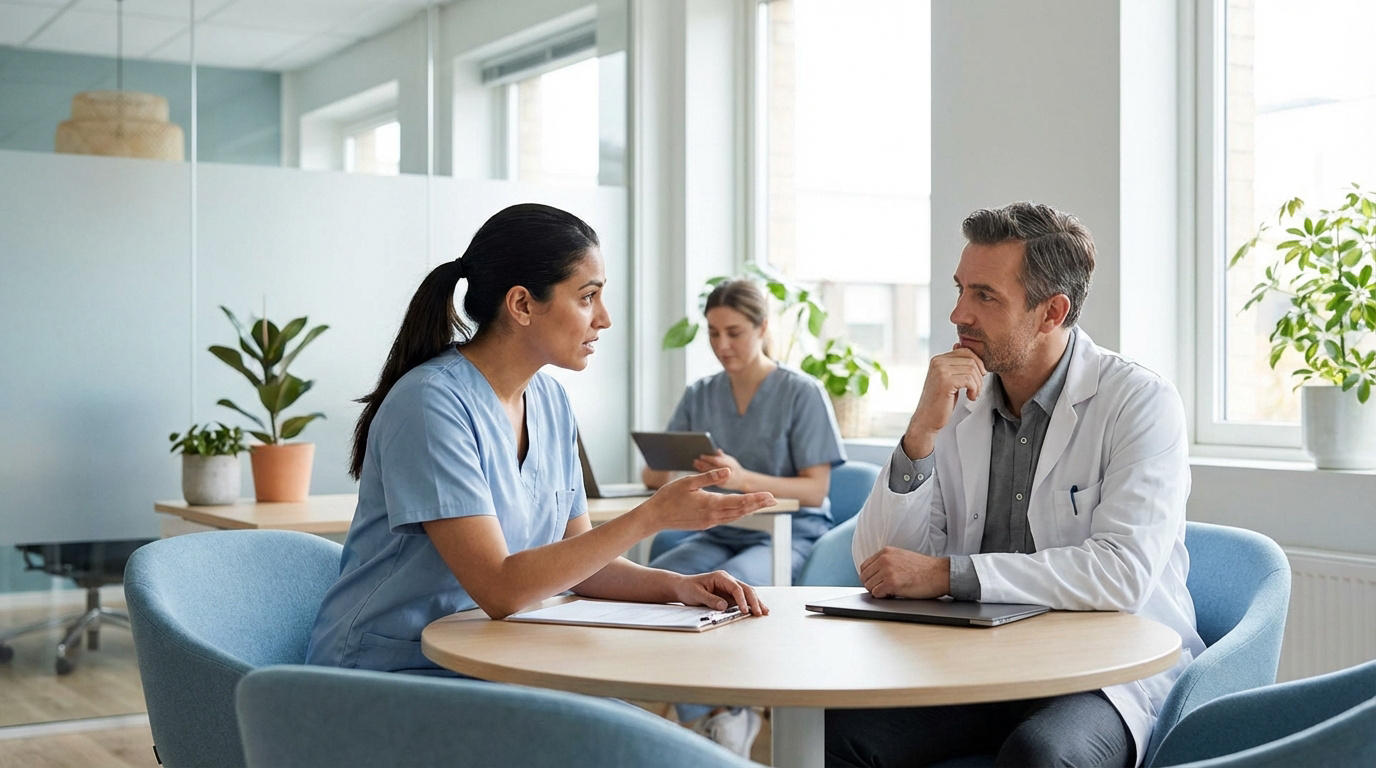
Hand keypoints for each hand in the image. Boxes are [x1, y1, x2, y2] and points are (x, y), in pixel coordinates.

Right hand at [642, 467, 775, 530]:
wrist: (655, 517)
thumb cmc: (668, 497)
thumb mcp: (688, 482)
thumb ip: (710, 477)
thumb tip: (728, 471)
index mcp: (711, 504)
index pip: (740, 501)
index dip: (756, 499)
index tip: (770, 496)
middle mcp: (713, 515)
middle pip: (741, 510)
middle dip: (758, 504)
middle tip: (774, 500)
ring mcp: (709, 522)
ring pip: (735, 516)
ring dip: (749, 509)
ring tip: (762, 504)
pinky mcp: (704, 524)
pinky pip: (726, 518)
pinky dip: (737, 514)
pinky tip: (741, 510)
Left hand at [672, 570, 768, 615]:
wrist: (682, 587)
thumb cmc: (688, 588)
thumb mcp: (696, 594)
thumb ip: (710, 600)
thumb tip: (724, 606)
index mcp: (721, 577)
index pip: (736, 588)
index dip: (742, 599)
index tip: (744, 610)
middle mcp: (728, 581)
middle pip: (746, 589)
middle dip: (754, 601)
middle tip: (759, 613)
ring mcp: (729, 588)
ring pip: (747, 593)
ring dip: (756, 602)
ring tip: (765, 612)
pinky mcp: (729, 595)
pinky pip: (742, 599)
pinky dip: (750, 605)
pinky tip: (757, 610)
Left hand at [692, 450, 745, 490]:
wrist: (742, 481)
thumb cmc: (735, 468)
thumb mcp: (731, 460)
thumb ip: (722, 456)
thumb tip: (715, 450)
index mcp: (730, 466)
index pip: (717, 461)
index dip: (708, 458)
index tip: (701, 455)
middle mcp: (727, 474)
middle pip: (712, 468)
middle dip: (703, 464)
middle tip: (695, 460)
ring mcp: (723, 481)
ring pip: (710, 474)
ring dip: (701, 468)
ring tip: (694, 463)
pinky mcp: (720, 485)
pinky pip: (709, 479)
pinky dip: (703, 474)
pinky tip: (698, 470)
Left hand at [858, 547, 950, 598]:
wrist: (940, 573)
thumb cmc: (924, 568)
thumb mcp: (901, 557)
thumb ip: (886, 562)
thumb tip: (872, 575)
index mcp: (885, 552)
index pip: (864, 567)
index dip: (870, 577)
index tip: (877, 582)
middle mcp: (884, 559)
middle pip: (864, 577)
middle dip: (872, 585)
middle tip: (884, 589)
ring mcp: (887, 570)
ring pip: (869, 586)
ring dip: (878, 591)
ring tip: (891, 590)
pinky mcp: (892, 583)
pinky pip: (877, 594)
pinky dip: (883, 597)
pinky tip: (894, 594)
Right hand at [902, 345, 986, 459]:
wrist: (927, 419)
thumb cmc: (939, 402)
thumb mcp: (947, 379)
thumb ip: (954, 365)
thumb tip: (959, 346)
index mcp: (938, 360)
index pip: (965, 351)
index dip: (977, 363)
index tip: (978, 376)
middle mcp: (938, 362)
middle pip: (971, 359)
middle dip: (979, 374)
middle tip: (977, 387)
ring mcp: (941, 371)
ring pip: (972, 369)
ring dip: (978, 384)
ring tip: (973, 393)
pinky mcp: (946, 381)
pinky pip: (969, 379)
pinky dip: (975, 389)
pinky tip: (970, 396)